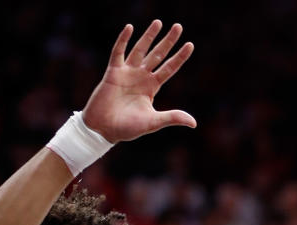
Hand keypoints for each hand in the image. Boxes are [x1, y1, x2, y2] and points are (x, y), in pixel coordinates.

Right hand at [82, 21, 195, 142]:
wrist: (103, 129)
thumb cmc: (127, 128)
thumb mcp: (153, 122)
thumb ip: (172, 118)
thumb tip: (194, 123)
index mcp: (152, 87)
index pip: (169, 68)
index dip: (180, 57)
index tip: (190, 45)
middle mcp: (141, 77)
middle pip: (158, 55)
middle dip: (168, 41)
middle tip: (179, 26)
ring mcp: (127, 73)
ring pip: (140, 50)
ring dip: (149, 36)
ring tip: (159, 22)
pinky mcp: (112, 72)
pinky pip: (118, 53)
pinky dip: (123, 40)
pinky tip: (130, 28)